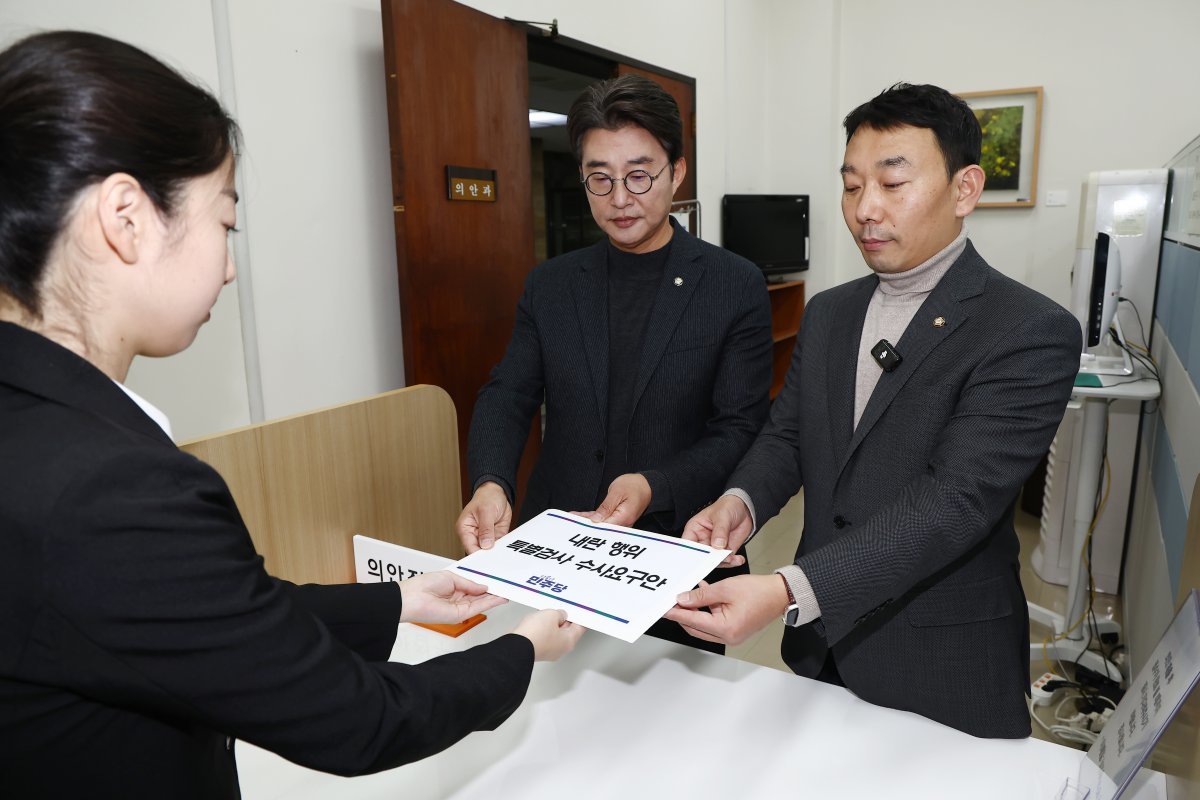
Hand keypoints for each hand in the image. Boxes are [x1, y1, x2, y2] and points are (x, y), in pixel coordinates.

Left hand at [397, 570, 506, 623]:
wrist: (411, 598)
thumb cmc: (423, 585)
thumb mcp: (451, 577)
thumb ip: (469, 583)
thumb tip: (484, 586)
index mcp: (454, 588)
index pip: (474, 587)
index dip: (486, 584)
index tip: (498, 580)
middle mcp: (457, 599)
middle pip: (480, 596)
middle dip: (493, 592)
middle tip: (507, 586)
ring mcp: (459, 608)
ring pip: (481, 603)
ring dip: (495, 598)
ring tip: (507, 591)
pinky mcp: (460, 615)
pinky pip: (478, 609)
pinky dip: (490, 603)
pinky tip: (499, 597)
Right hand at [456, 482, 511, 552]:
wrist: (498, 493)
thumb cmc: (487, 497)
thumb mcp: (486, 511)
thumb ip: (485, 529)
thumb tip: (485, 545)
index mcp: (465, 528)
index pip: (469, 547)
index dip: (477, 554)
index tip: (485, 559)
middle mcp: (474, 535)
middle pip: (479, 551)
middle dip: (487, 555)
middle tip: (495, 558)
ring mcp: (485, 537)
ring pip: (490, 551)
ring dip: (496, 552)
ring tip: (502, 553)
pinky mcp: (495, 537)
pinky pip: (499, 546)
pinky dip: (503, 548)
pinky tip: (506, 549)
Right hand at [511, 609, 584, 660]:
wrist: (515, 646)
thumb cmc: (535, 634)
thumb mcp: (551, 615)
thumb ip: (560, 614)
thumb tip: (560, 616)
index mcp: (569, 641)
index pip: (580, 628)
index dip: (580, 617)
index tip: (579, 611)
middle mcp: (560, 648)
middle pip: (567, 631)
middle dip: (564, 619)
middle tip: (561, 608)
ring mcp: (548, 650)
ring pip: (555, 634)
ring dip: (552, 623)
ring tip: (547, 613)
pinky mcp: (537, 649)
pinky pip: (544, 637)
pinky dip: (542, 629)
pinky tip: (537, 620)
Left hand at [575, 473, 650, 527]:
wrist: (646, 485)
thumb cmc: (634, 486)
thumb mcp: (617, 492)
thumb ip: (606, 507)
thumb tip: (595, 521)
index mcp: (623, 517)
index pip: (604, 527)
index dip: (589, 527)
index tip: (576, 525)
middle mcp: (623, 523)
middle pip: (601, 528)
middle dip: (585, 526)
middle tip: (569, 523)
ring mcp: (620, 522)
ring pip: (600, 525)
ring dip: (586, 522)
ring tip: (570, 519)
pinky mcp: (617, 518)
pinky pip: (603, 520)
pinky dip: (592, 518)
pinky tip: (580, 516)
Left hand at [663, 574, 788, 645]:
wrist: (781, 594)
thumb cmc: (759, 591)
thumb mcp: (725, 588)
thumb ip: (702, 596)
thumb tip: (683, 599)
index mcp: (725, 629)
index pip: (692, 621)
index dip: (676, 613)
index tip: (663, 609)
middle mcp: (728, 637)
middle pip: (696, 627)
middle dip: (683, 614)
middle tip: (671, 601)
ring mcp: (732, 635)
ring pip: (704, 625)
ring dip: (695, 611)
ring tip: (685, 595)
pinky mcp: (734, 630)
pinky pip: (714, 622)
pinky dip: (707, 611)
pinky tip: (702, 595)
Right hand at [681, 494, 753, 566]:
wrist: (743, 509)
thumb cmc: (727, 507)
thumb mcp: (722, 515)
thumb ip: (720, 531)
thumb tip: (718, 545)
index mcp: (694, 529)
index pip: (687, 544)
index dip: (691, 553)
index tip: (701, 557)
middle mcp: (702, 539)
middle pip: (701, 556)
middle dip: (710, 560)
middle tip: (720, 559)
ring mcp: (713, 546)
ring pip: (713, 561)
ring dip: (724, 562)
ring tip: (732, 557)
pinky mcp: (724, 550)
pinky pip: (726, 561)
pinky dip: (733, 562)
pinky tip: (738, 559)